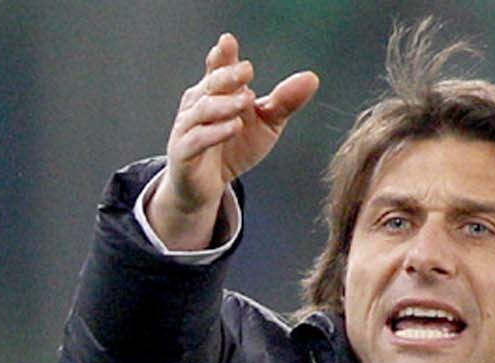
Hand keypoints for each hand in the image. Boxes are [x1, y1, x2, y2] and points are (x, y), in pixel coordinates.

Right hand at [148, 33, 319, 249]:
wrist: (207, 189)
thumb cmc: (233, 150)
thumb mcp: (265, 125)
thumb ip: (284, 103)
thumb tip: (312, 78)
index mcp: (215, 92)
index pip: (217, 68)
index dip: (222, 56)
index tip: (229, 42)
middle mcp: (197, 104)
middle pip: (210, 84)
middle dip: (227, 75)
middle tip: (247, 71)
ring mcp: (187, 127)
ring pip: (203, 109)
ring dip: (225, 103)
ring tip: (246, 101)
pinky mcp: (183, 152)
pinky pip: (197, 138)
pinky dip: (216, 132)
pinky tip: (234, 126)